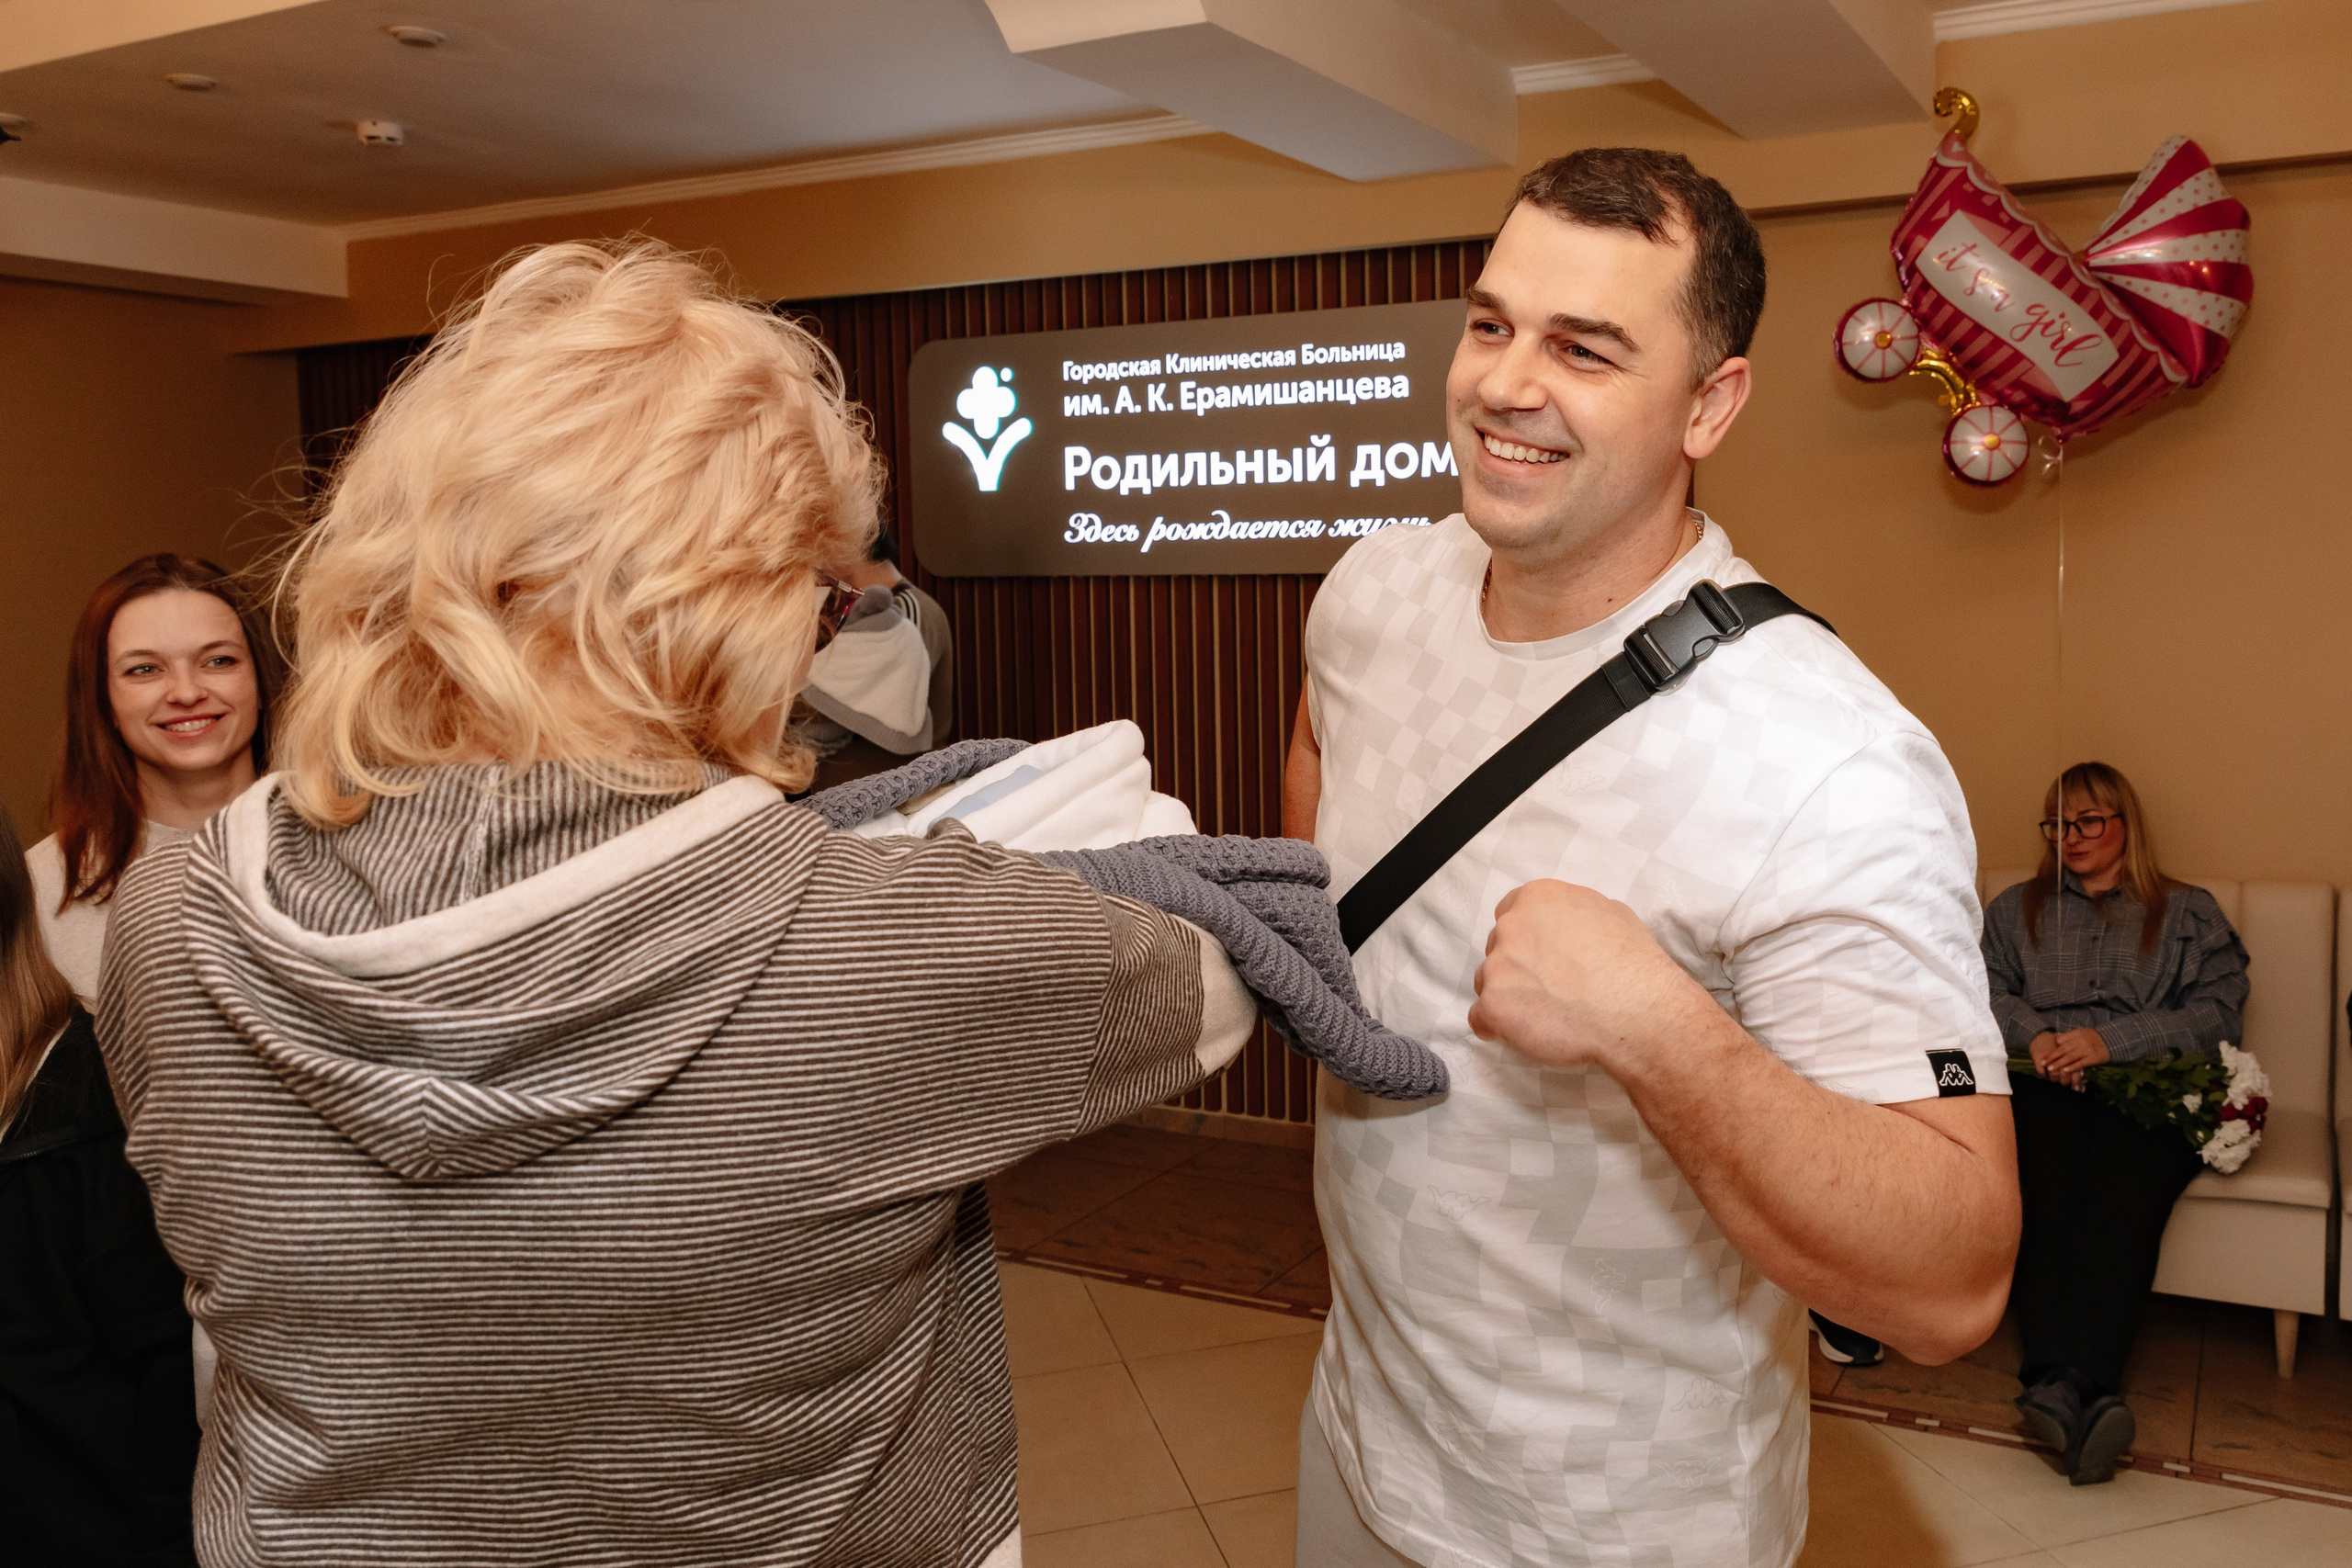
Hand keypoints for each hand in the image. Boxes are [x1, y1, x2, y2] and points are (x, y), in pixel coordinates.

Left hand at [1468, 880, 1719, 1070]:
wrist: (1637, 1011)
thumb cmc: (1633, 965)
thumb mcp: (1611, 913)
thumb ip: (1574, 913)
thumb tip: (1565, 926)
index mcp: (1537, 898)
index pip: (1511, 914)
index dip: (1527, 940)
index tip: (1544, 958)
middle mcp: (1511, 926)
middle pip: (1498, 949)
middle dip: (1518, 968)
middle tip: (1552, 989)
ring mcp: (1497, 966)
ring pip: (1488, 983)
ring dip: (1510, 998)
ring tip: (1549, 1014)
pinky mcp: (1494, 1006)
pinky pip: (1482, 1020)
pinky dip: (1500, 1028)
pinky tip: (1533, 1033)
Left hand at [2034, 1028, 2108, 1087]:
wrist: (2113, 1041)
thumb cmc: (2094, 1038)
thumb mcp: (2083, 1032)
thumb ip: (2070, 1036)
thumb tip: (2056, 1037)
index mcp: (2078, 1033)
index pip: (2062, 1040)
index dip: (2053, 1048)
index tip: (2045, 1054)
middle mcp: (2082, 1041)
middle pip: (2064, 1049)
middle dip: (2052, 1057)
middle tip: (2043, 1063)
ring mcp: (2088, 1049)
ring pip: (2070, 1057)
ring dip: (2059, 1063)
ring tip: (2051, 1069)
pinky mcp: (2094, 1058)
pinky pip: (2081, 1063)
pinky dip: (2073, 1067)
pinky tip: (2065, 1071)